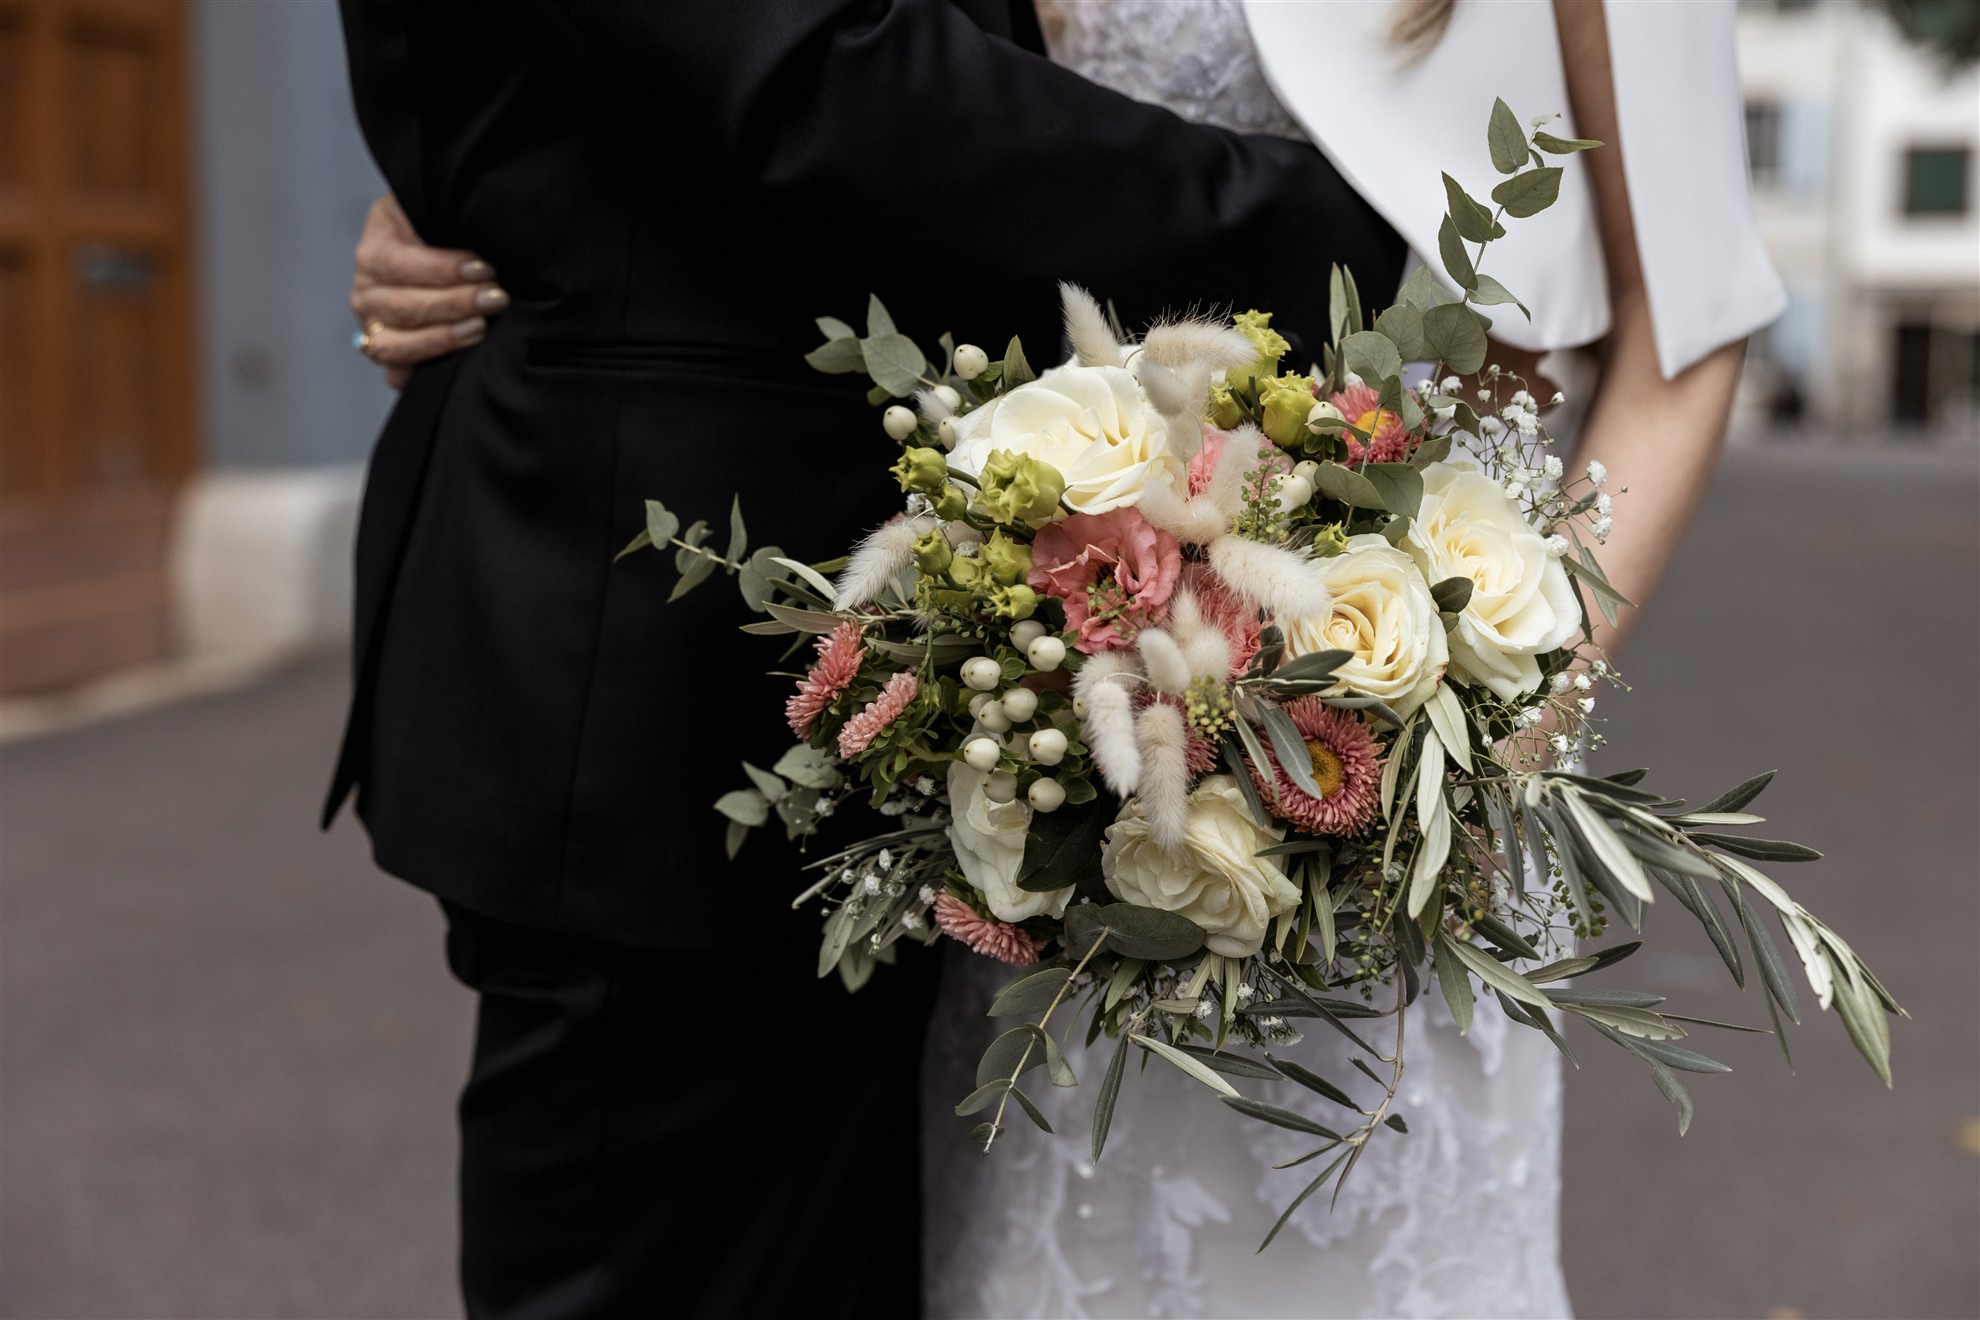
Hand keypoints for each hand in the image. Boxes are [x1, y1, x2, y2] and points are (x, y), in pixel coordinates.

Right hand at [350, 194, 506, 388]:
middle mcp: (366, 291)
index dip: (442, 269)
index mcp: (374, 251)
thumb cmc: (440, 235)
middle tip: (495, 299)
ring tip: (480, 328)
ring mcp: (373, 326)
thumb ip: (448, 223)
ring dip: (441, 339)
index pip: (397, 264)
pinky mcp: (389, 354)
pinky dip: (424, 373)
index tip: (483, 269)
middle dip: (455, 304)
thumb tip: (481, 233)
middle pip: (402, 307)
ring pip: (394, 345)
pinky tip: (456, 364)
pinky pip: (398, 374)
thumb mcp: (437, 216)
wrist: (432, 254)